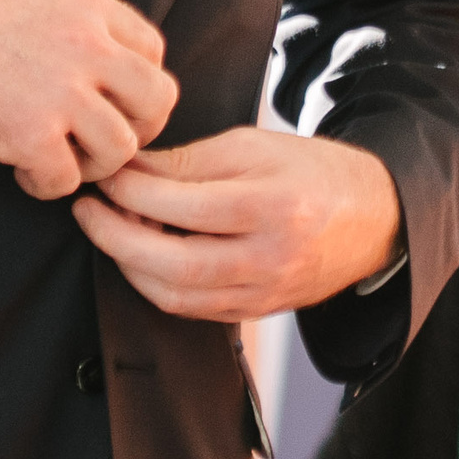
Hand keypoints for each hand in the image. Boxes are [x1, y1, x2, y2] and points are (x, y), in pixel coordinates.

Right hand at [0, 0, 175, 199]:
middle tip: (103, 140)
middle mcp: (88, 45)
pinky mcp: (29, 133)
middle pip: (157, 100)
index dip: (137, 85)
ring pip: (121, 147)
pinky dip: (48, 184)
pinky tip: (24, 172)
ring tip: (62, 158)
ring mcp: (62, 91)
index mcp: (89, 6)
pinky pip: (67, 180)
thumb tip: (109, 58)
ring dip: (94, 164)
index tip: (113, 101)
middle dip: (137, 127)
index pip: (154, 51)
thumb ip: (80, 21)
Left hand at [73, 126, 404, 320]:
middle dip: (114, 236)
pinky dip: (156, 284)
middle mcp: (268, 258)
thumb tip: (128, 171)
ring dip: (130, 264)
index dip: (129, 189)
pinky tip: (143, 255)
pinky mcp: (256, 312)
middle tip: (86, 210)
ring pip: (174, 295)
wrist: (372, 218)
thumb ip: (188, 162)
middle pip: (170, 263)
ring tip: (112, 229)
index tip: (104, 174)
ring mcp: (263, 293)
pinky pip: (190, 309)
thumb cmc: (311, 171)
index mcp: (272, 205)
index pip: (180, 203)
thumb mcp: (253, 146)